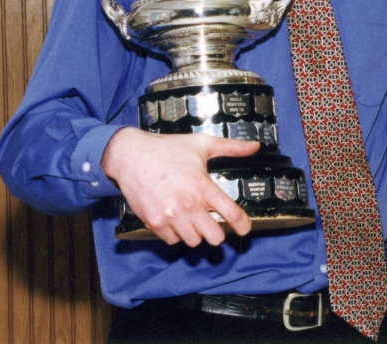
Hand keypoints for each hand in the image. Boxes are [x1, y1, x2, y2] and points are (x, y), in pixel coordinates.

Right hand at [100, 127, 259, 246]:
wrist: (131, 155)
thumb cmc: (167, 149)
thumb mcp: (202, 144)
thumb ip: (231, 147)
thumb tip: (255, 146)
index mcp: (203, 186)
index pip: (231, 214)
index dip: (243, 225)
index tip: (245, 228)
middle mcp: (188, 204)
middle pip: (214, 237)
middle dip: (218, 232)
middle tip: (214, 223)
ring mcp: (170, 216)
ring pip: (194, 241)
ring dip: (196, 233)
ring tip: (193, 219)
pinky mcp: (153, 222)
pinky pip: (172, 240)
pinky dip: (176, 234)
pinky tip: (176, 220)